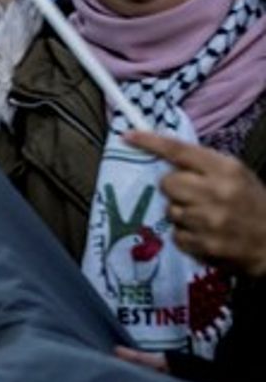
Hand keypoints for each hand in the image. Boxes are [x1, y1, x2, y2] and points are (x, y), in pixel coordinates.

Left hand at [127, 130, 265, 276]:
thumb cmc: (254, 204)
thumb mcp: (237, 175)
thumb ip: (204, 165)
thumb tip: (164, 159)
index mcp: (226, 170)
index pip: (179, 151)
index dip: (150, 142)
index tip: (128, 136)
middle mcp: (216, 193)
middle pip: (167, 183)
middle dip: (175, 188)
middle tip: (194, 195)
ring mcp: (209, 221)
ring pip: (170, 210)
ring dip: (182, 213)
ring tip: (206, 218)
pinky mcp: (204, 246)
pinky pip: (176, 235)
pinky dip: (186, 235)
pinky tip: (205, 235)